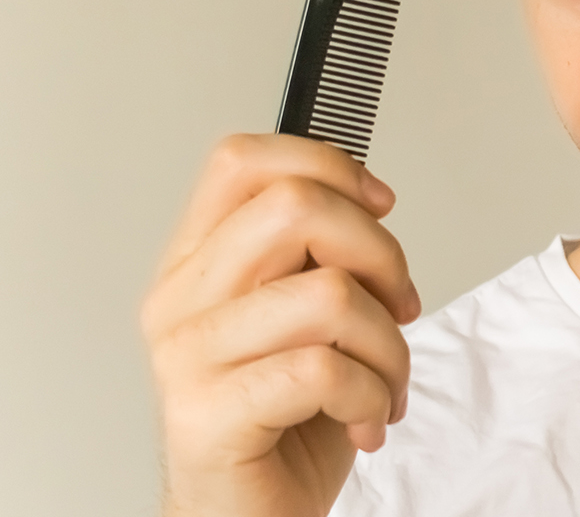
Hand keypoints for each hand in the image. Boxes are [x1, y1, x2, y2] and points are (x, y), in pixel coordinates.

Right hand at [141, 134, 420, 516]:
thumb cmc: (287, 419)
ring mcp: (188, 357)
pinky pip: (323, 371)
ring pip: (329, 294)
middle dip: (380, 253)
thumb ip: (319, 254)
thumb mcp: (307, 315)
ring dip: (390, 345)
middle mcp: (180, 299)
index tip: (379, 205)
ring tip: (384, 381)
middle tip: (399, 306)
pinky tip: (363, 419)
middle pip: (295, 206)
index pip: (242, 160)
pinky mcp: (207, 416)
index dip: (327, 164)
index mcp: (197, 260)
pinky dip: (372, 396)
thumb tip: (368, 205)